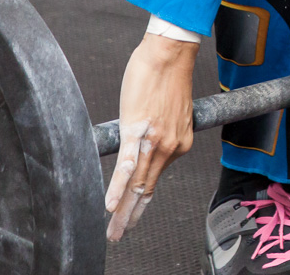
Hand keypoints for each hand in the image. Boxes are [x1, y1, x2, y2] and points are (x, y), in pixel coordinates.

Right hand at [105, 32, 197, 241]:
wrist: (169, 53)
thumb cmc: (166, 77)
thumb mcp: (169, 113)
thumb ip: (158, 133)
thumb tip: (143, 144)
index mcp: (179, 143)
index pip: (157, 179)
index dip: (143, 200)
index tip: (133, 215)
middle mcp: (171, 146)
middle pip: (147, 188)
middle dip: (131, 215)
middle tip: (117, 235)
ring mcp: (155, 140)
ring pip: (137, 183)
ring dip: (123, 210)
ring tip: (113, 230)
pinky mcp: (138, 129)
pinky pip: (127, 164)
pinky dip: (118, 186)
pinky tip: (110, 204)